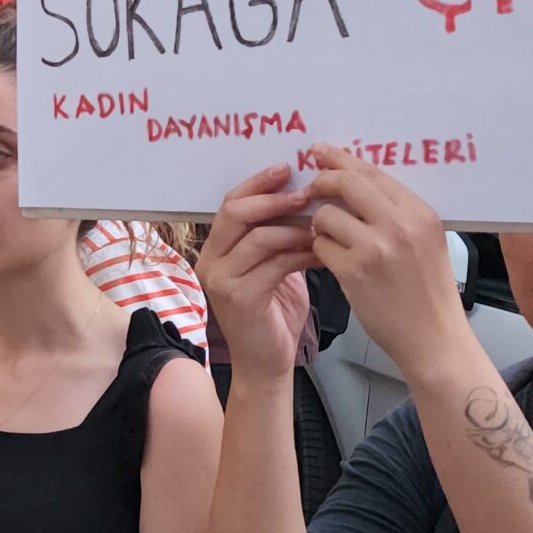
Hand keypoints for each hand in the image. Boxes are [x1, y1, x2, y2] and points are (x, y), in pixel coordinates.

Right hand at [198, 164, 322, 375]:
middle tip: (306, 190)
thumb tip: (307, 196)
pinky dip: (299, 252)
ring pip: (257, 236)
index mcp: (216, 249)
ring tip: (321, 221)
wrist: (266, 365)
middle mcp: (210, 261)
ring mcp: (220, 280)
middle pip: (235, 212)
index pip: (230, 203)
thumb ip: (279, 237)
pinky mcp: (238, 298)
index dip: (258, 183)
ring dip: (293, 225)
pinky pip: (272, 263)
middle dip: (273, 196)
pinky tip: (321, 250)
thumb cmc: (275, 315)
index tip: (287, 168)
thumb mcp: (275, 266)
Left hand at [294, 145, 465, 371]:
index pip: (373, 172)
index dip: (342, 159)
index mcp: (420, 213)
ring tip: (330, 238)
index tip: (321, 152)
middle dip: (322, 180)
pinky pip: (321, 246)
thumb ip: (398, 214)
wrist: (434, 338)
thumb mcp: (427, 242)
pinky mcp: (354, 271)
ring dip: (320, 225)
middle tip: (310, 186)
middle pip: (347, 182)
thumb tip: (358, 185)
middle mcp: (400, 224)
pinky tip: (332, 260)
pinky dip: (321, 251)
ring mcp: (376, 248)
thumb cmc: (428, 293)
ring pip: (327, 215)